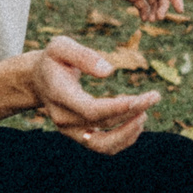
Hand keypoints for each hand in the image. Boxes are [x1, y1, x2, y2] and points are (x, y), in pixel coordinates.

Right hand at [30, 34, 159, 154]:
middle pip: (102, 124)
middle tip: (154, 96)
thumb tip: (109, 71)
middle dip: (132, 112)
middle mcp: (63, 118)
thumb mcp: (60, 46)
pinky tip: (137, 120)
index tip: (142, 99)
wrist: (38, 80)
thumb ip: (83, 55)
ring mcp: (71, 131)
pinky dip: (124, 138)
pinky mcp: (80, 136)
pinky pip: (104, 146)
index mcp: (59, 95)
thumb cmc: (53, 60)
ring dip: (129, 132)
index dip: (118, 108)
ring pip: (104, 145)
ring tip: (145, 112)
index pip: (90, 110)